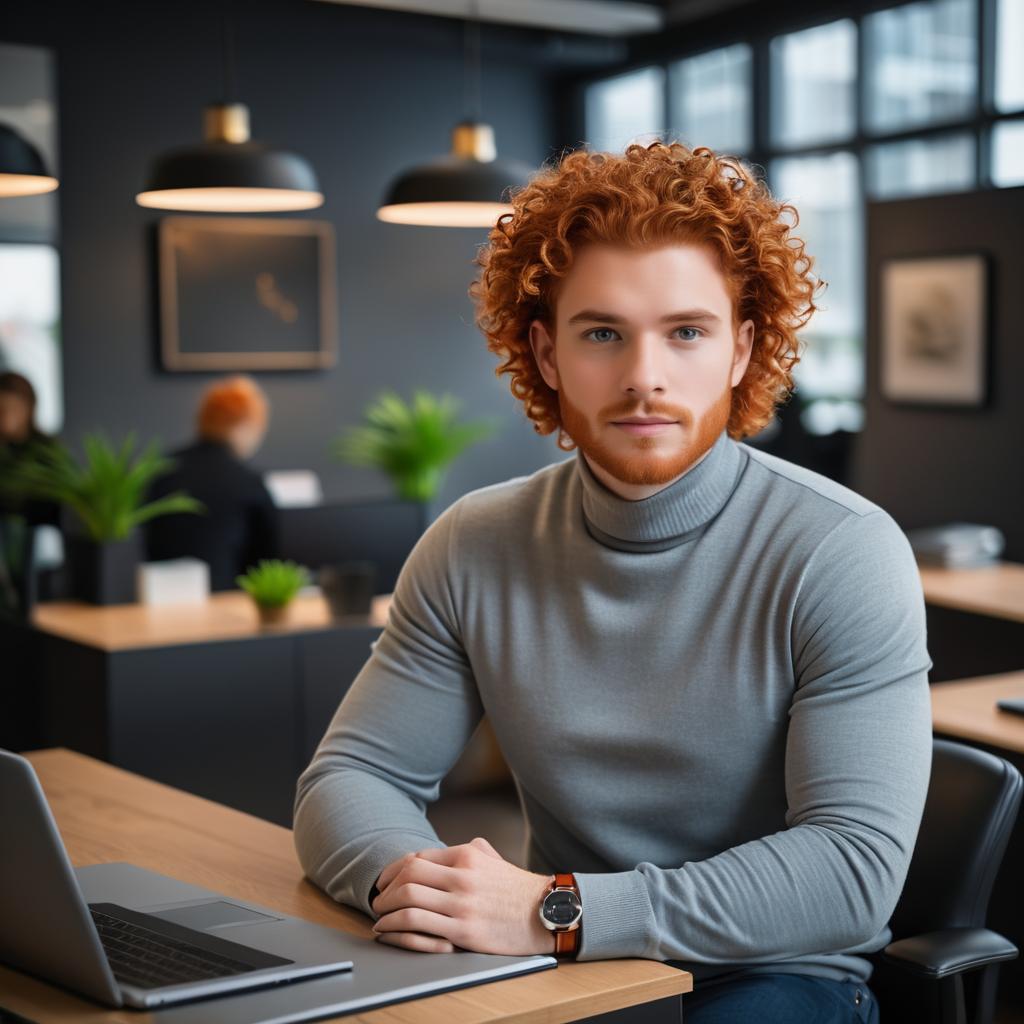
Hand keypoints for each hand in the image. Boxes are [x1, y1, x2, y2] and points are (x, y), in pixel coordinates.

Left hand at [370, 837, 556, 954]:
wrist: (546, 913)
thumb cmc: (518, 889)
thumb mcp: (494, 858)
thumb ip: (470, 850)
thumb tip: (449, 849)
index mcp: (467, 856)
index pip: (417, 858)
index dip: (393, 872)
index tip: (385, 883)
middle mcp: (462, 876)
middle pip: (407, 876)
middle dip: (385, 890)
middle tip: (378, 901)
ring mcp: (462, 904)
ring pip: (408, 900)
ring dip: (386, 910)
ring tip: (380, 918)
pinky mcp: (464, 931)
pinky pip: (418, 926)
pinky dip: (396, 928)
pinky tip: (390, 932)